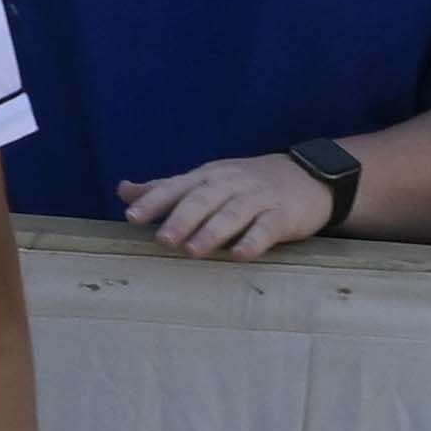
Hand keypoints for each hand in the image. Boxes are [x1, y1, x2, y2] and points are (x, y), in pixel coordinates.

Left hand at [118, 153, 341, 259]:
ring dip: (211, 231)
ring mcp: (257, 198)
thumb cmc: (244, 183)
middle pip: (202, 199)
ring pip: (232, 213)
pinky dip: (253, 241)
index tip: (131, 216)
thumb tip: (123, 190)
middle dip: (181, 218)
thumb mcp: (205, 180)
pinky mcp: (282, 215)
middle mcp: (229, 184)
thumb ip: (166, 188)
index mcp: (206, 176)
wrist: (308, 176)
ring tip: (192, 250)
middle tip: (162, 240)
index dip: (154, 201)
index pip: (176, 187)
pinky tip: (239, 255)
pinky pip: (266, 228)